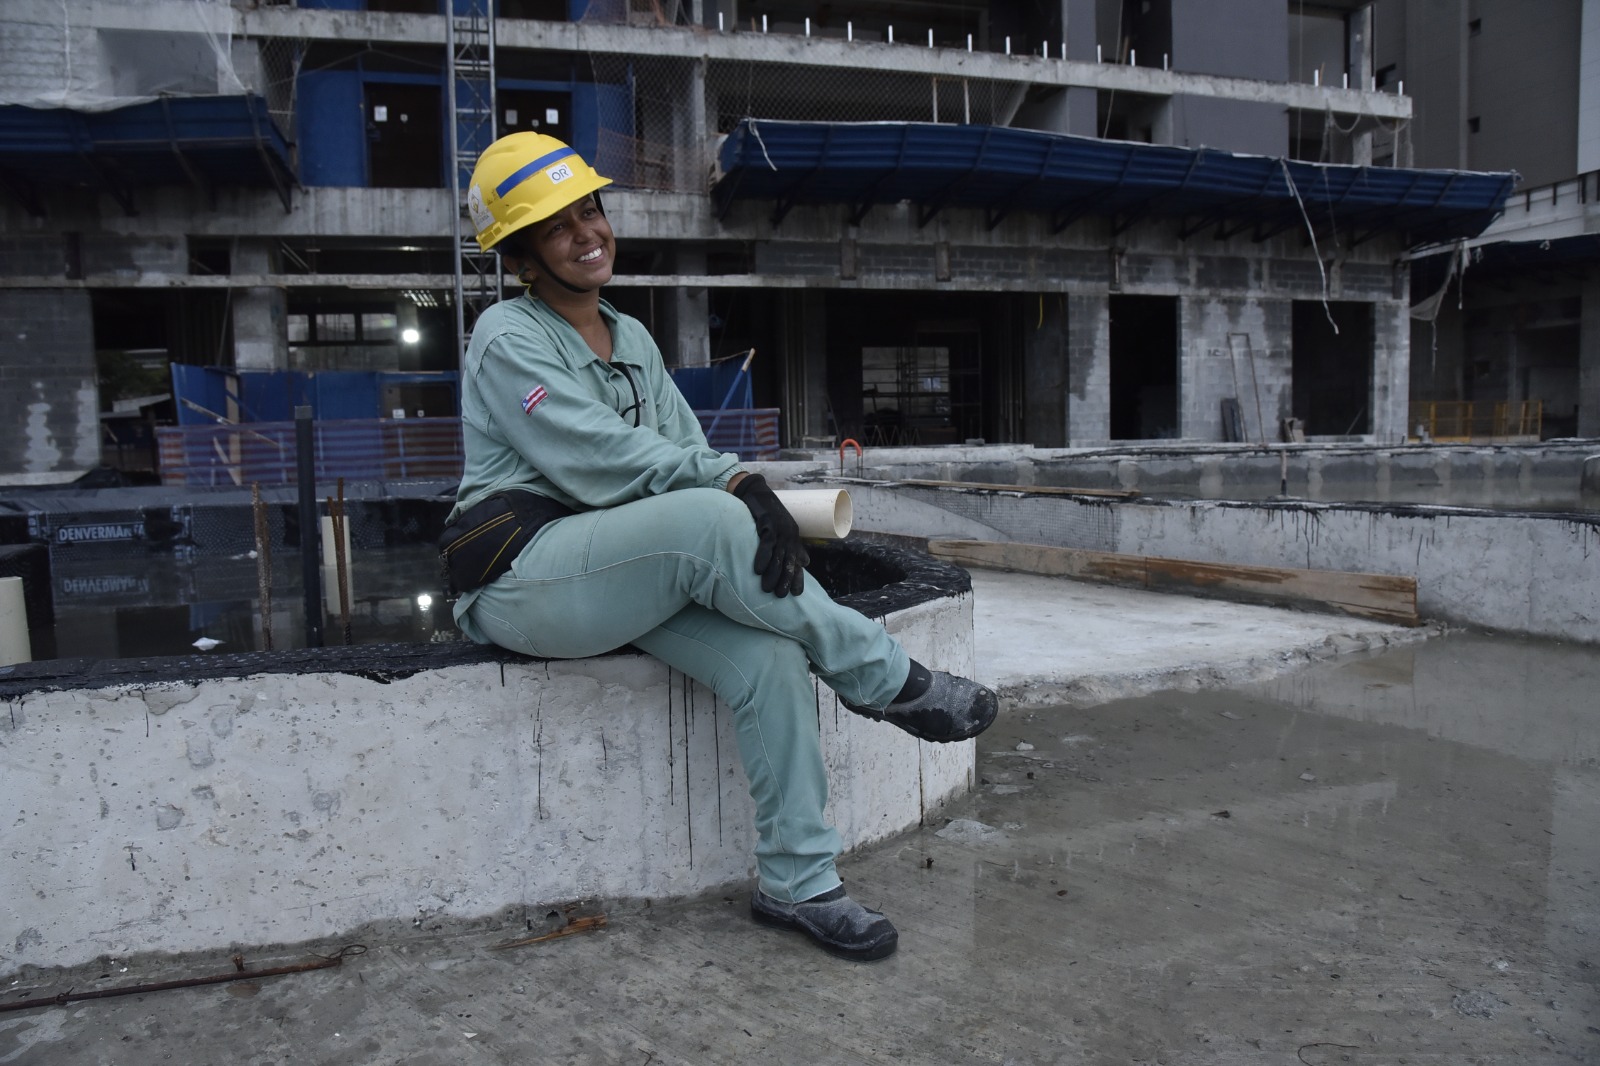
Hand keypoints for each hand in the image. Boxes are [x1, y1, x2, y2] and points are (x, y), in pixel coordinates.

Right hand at [731, 473, 807, 596]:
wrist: (756, 492)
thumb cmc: (768, 513)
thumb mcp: (782, 530)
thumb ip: (792, 546)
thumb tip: (806, 563)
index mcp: (793, 537)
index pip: (797, 560)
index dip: (797, 577)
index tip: (797, 594)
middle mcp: (789, 533)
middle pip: (789, 560)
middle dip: (785, 579)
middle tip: (781, 596)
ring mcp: (779, 528)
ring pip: (779, 554)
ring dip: (773, 573)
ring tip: (767, 589)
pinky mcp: (768, 521)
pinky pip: (766, 542)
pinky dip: (762, 556)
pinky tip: (757, 569)